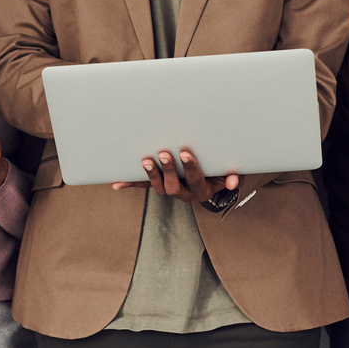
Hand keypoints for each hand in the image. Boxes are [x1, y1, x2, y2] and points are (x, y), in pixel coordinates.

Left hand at [111, 147, 239, 203]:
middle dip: (167, 170)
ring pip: (158, 188)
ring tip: (145, 161)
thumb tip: (232, 181)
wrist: (212, 180)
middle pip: (173, 187)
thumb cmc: (221, 172)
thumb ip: (232, 176)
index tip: (184, 153)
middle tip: (163, 153)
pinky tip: (116, 184)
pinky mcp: (159, 185)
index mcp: (201, 190)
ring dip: (150, 175)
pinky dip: (129, 184)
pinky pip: (143, 186)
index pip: (195, 179)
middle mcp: (184, 193)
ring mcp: (170, 190)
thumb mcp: (229, 173)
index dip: (190, 168)